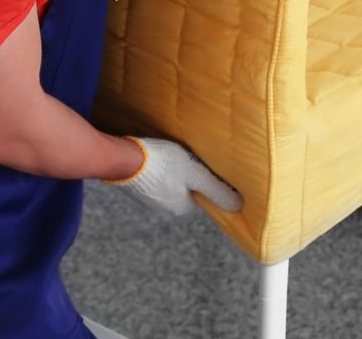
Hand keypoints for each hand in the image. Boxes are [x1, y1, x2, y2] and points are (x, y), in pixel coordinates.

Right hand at [106, 137, 241, 216]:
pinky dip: (159, 167)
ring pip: (170, 182)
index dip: (206, 179)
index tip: (206, 165)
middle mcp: (165, 207)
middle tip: (191, 155)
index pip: (202, 195)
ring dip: (173, 170)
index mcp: (182, 207)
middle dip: (190, 174)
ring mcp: (150, 197)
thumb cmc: (163, 165)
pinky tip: (159, 156)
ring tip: (174, 154)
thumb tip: (238, 205)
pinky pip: (155, 177)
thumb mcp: (196, 174)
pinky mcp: (138, 185)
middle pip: (186, 188)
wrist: (124, 158)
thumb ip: (216, 189)